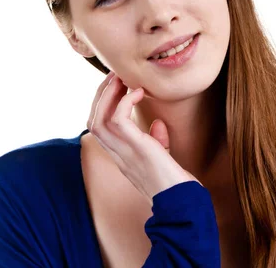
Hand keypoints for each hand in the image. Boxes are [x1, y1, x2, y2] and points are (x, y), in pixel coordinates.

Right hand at [87, 72, 200, 203]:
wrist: (182, 201)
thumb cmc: (175, 182)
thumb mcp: (161, 158)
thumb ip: (156, 141)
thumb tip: (157, 123)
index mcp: (120, 156)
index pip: (98, 127)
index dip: (101, 104)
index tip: (115, 85)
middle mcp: (117, 154)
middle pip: (93, 120)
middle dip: (100, 95)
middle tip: (115, 75)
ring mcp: (125, 152)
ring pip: (99, 119)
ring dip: (108, 94)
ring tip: (122, 78)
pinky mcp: (137, 149)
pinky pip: (118, 120)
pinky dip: (125, 102)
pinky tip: (139, 92)